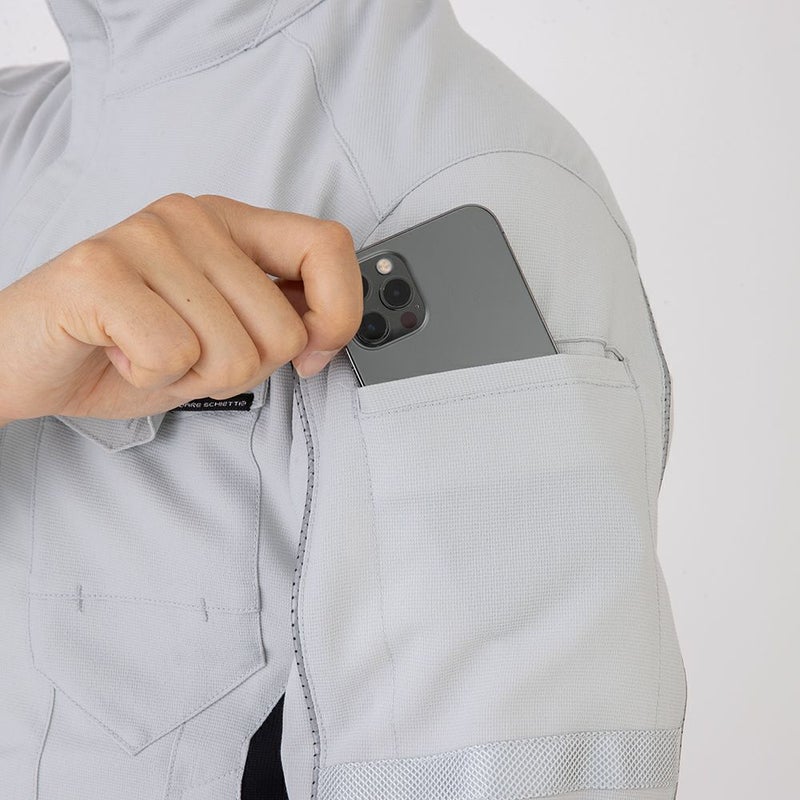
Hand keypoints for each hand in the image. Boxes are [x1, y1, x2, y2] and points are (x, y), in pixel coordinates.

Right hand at [0, 193, 361, 422]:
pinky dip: (149, 378)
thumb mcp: (221, 335)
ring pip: (233, 353)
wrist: (27, 360)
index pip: (328, 246)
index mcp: (229, 225)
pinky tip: (118, 353)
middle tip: (185, 355)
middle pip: (283, 331)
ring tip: (147, 351)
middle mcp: (191, 218)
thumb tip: (329, 332)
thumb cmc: (127, 347)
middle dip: (239, 370)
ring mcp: (144, 238)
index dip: (339, 314)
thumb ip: (275, 320)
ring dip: (192, 378)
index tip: (313, 354)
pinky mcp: (99, 271)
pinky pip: (174, 356)